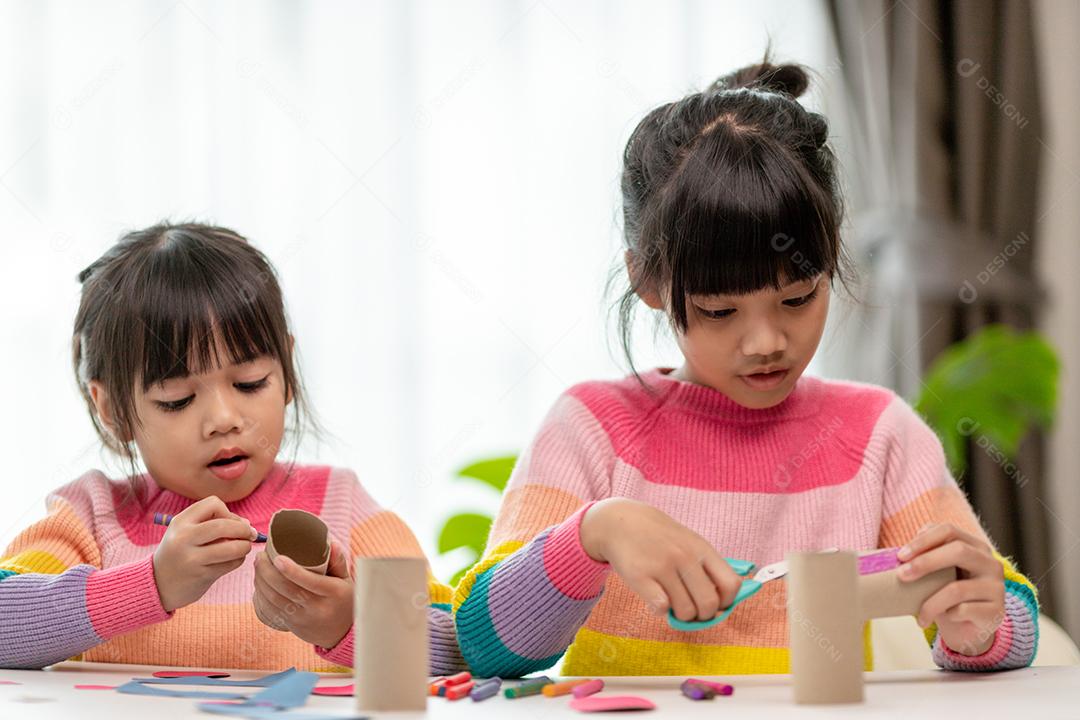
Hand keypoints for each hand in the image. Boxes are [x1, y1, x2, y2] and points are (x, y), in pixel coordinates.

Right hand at [152, 496, 257, 611]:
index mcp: (180, 522)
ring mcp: (192, 558)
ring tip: (244, 547)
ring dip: (245, 546)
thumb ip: (213, 522)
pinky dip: (238, 560)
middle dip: (243, 529)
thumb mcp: (186, 532)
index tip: (231, 523)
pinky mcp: (201, 576)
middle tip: (250, 534)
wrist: (157, 584)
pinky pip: (230, 564)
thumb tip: (247, 524)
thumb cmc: (179, 553)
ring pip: (232, 547)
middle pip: (224, 525)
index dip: (229, 512)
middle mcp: (183, 538)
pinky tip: (233, 560)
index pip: (214, 504)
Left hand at [252, 540, 353, 648]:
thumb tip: (331, 543)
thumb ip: (338, 560)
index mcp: (333, 593)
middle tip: (260, 556)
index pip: (310, 581)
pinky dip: (260, 596)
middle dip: (268, 572)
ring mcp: (302, 619)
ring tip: (258, 565)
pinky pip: (270, 611)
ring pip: (274, 600)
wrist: (341, 632)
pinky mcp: (291, 626)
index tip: (277, 557)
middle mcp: (317, 608)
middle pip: (287, 589)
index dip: (291, 570)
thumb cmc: (343, 599)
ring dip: (261, 582)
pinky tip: (258, 583)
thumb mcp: (347, 579)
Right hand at [579, 498, 742, 621]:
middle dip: (703, 615)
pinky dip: (660, 610)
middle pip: (709, 604)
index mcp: (701, 549)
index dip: (726, 601)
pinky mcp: (641, 576)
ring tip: (672, 602)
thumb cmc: (659, 538)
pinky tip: (655, 598)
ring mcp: (662, 566)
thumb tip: (721, 607)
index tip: (715, 603)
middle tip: (691, 609)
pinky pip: (661, 608)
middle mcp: (685, 556)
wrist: (620, 522)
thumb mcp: (688, 542)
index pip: (731, 584)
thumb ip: (706, 569)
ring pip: (686, 611)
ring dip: (680, 615)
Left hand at [897, 523, 1005, 655]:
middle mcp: (990, 563)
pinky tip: (935, 621)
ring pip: (957, 588)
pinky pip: (963, 611)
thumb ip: (924, 558)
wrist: (968, 630)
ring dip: (930, 602)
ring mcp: (997, 587)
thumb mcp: (936, 574)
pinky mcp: (996, 611)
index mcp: (975, 546)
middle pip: (958, 551)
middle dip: (925, 562)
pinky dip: (944, 616)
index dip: (923, 540)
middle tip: (901, 576)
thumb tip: (896, 554)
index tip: (900, 555)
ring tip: (918, 614)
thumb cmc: (946, 596)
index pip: (949, 531)